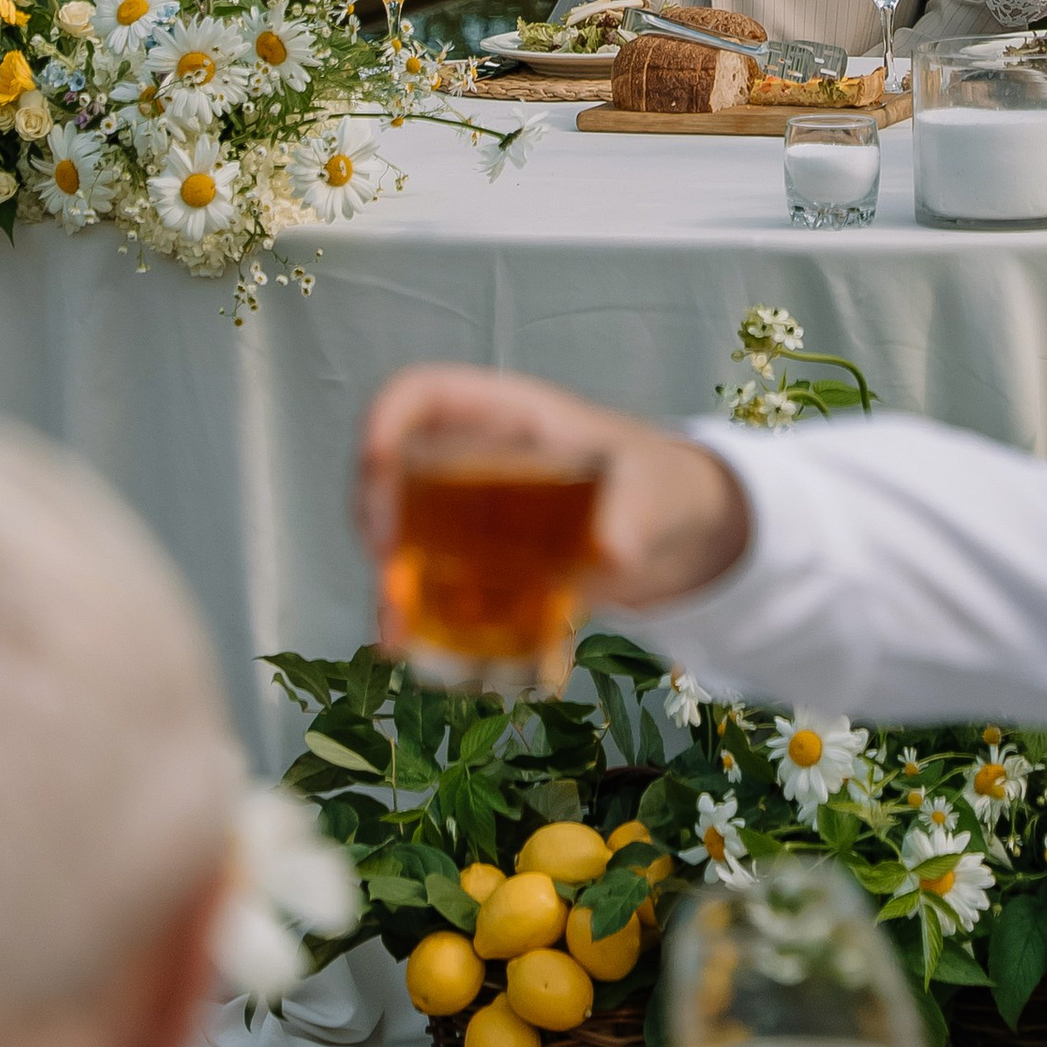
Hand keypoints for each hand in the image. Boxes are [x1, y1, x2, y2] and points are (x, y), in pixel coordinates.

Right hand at [356, 365, 751, 607]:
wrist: (670, 536)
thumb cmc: (656, 484)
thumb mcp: (652, 488)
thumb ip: (635, 510)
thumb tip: (610, 552)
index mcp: (506, 418)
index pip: (424, 395)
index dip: (387, 419)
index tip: (377, 465)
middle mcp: (473, 461)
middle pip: (395, 470)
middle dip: (376, 514)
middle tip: (387, 567)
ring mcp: (470, 516)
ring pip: (404, 535)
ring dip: (389, 578)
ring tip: (395, 630)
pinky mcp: (480, 569)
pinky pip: (433, 587)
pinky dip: (416, 618)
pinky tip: (412, 652)